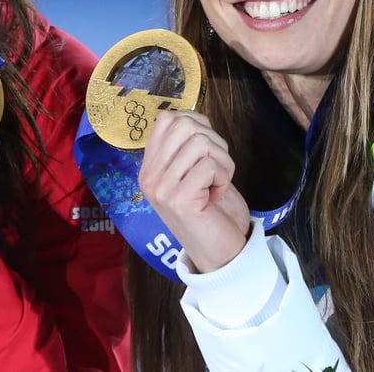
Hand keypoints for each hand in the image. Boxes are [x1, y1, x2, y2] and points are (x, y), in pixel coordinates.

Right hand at [138, 110, 250, 273]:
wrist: (220, 255)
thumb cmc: (212, 211)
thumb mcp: (193, 174)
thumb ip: (188, 147)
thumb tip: (195, 117)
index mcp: (150, 167)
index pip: (166, 119)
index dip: (196, 122)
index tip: (207, 148)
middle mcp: (149, 176)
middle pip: (184, 124)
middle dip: (213, 140)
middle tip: (216, 168)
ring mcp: (162, 188)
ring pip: (200, 142)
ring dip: (222, 160)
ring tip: (217, 182)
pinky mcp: (180, 200)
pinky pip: (210, 164)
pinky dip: (224, 176)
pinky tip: (217, 194)